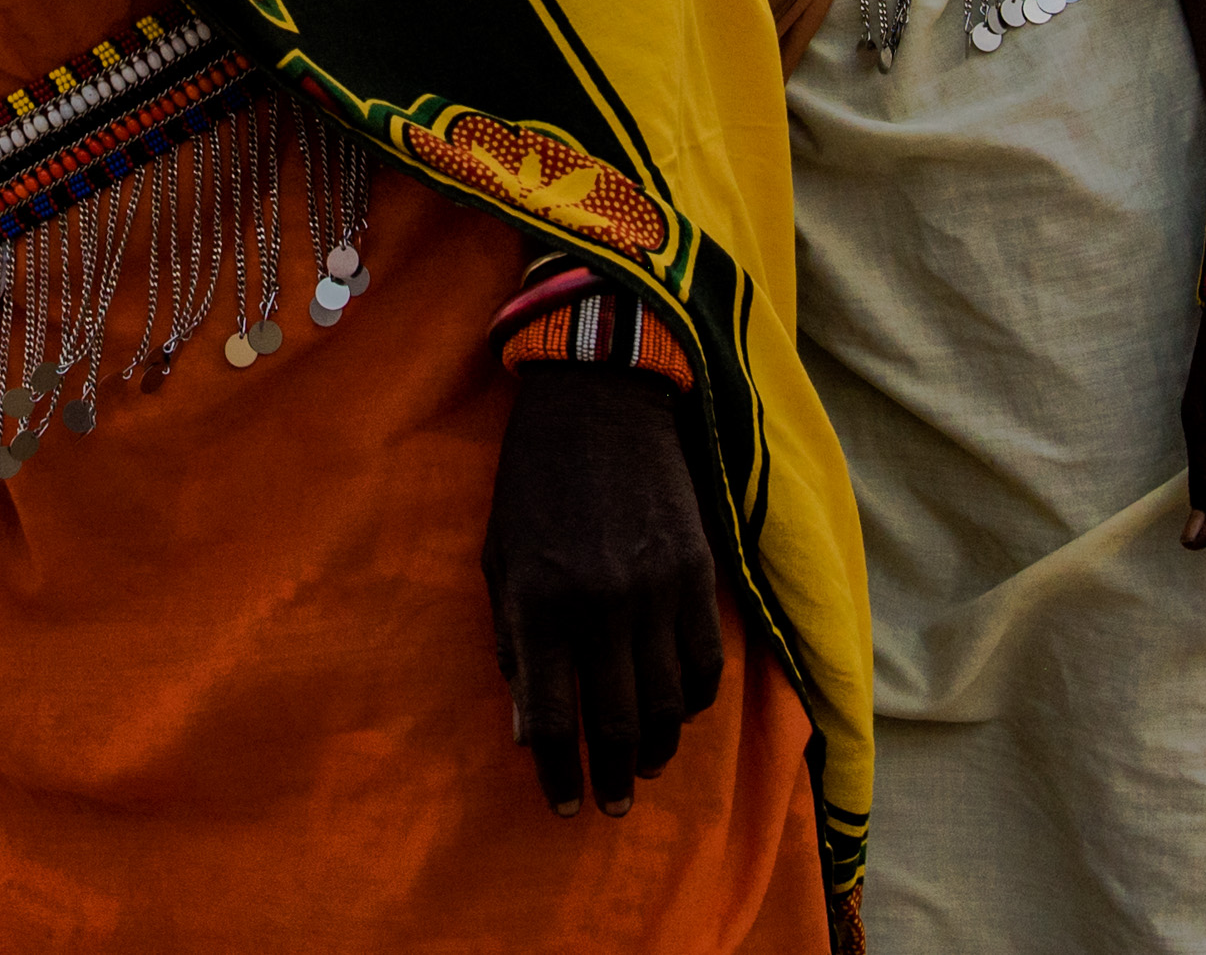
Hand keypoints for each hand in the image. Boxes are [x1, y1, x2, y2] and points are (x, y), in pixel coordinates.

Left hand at [484, 361, 725, 817]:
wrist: (600, 401)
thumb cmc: (532, 482)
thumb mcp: (499, 559)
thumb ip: (513, 647)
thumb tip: (523, 731)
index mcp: (541, 601)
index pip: (552, 720)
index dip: (555, 773)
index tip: (561, 805)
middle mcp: (603, 604)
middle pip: (618, 725)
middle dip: (613, 779)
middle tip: (611, 806)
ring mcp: (658, 590)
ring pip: (670, 704)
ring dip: (659, 750)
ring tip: (645, 769)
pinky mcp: (699, 573)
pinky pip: (706, 663)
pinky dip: (695, 702)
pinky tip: (679, 714)